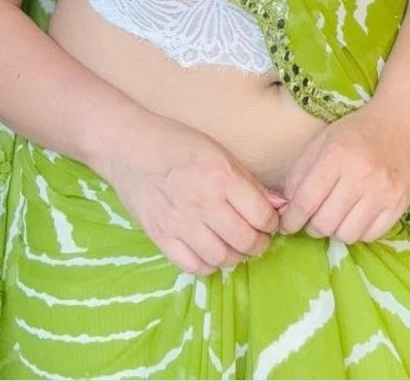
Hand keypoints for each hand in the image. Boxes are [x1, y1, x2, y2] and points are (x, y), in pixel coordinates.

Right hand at [99, 112, 284, 275]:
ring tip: (235, 247)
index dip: (272, 223)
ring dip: (235, 257)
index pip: (262, 216)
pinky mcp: (162, 237)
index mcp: (223, 177)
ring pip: (222, 259)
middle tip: (257, 239)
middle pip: (246, 241)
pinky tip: (210, 253)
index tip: (269, 222)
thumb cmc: (179, 144)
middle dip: (259, 244)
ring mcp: (181, 224)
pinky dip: (207, 265)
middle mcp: (205, 203)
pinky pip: (193, 266)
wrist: (131, 147)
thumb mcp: (221, 153)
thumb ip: (250, 182)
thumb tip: (279, 206)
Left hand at [276, 101, 409, 243]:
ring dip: (335, 230)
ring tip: (335, 216)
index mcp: (337, 155)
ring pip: (346, 234)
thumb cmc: (354, 132)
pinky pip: (370, 235)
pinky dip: (358, 231)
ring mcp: (383, 192)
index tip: (287, 225)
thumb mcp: (320, 142)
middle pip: (325, 223)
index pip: (305, 201)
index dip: (291, 219)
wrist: (398, 123)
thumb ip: (299, 173)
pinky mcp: (399, 204)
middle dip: (312, 226)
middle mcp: (361, 175)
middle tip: (313, 219)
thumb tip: (287, 208)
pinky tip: (356, 215)